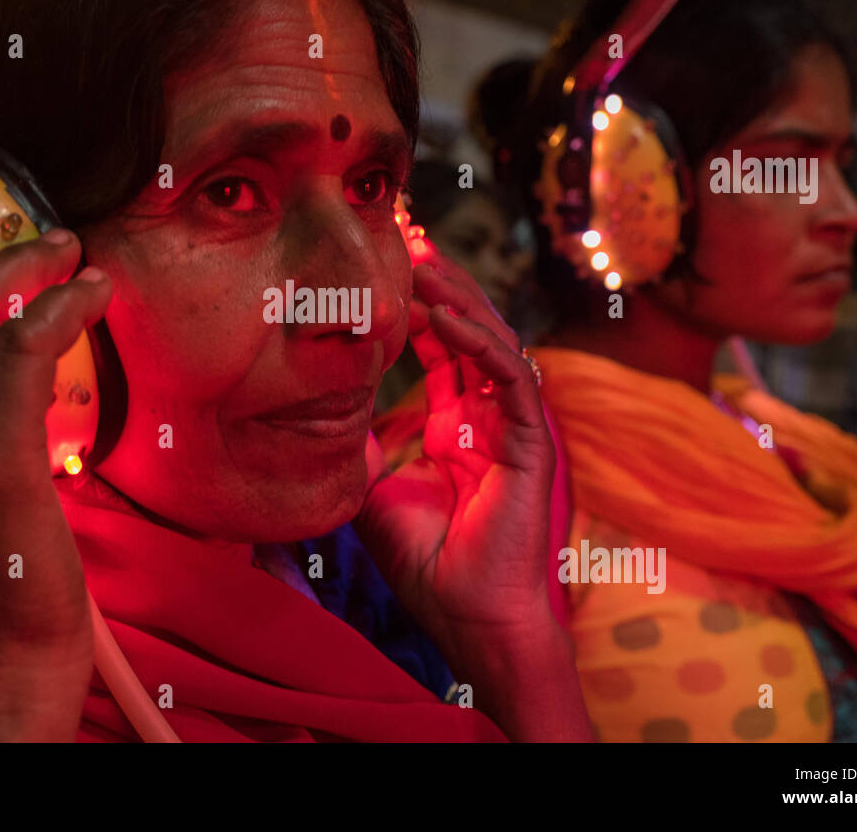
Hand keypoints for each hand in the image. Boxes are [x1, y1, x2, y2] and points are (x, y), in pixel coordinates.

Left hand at [358, 244, 588, 739]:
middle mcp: (490, 415)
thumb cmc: (427, 562)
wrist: (468, 616)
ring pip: (495, 342)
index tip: (388, 267)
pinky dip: (481, 344)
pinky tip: (444, 317)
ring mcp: (515, 426)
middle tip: (407, 239)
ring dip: (459, 301)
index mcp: (459, 422)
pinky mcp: (532, 443)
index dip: (418, 306)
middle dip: (442, 284)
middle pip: (471, 331)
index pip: (443, 347)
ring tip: (422, 264)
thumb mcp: (375, 491)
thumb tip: (324, 411)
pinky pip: (512, 379)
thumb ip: (361, 445)